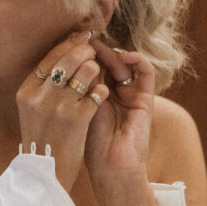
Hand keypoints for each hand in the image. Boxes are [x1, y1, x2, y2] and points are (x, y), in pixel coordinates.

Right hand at [16, 31, 108, 190]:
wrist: (46, 173)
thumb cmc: (44, 138)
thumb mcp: (32, 109)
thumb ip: (43, 84)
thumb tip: (64, 51)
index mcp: (26, 91)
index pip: (50, 56)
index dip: (69, 43)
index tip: (82, 35)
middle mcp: (39, 97)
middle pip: (68, 58)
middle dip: (85, 51)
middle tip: (94, 50)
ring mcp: (58, 108)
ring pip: (85, 71)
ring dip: (95, 70)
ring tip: (96, 75)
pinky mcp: (76, 120)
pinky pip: (96, 92)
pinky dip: (101, 90)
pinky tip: (100, 94)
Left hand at [84, 37, 156, 205]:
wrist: (110, 168)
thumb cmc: (89, 146)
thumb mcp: (76, 112)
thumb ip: (74, 90)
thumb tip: (60, 66)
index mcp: (99, 96)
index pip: (92, 66)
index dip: (82, 54)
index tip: (70, 42)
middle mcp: (117, 93)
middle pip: (108, 61)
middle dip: (95, 49)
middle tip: (84, 37)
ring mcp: (132, 95)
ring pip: (124, 63)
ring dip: (112, 51)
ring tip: (98, 45)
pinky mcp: (146, 99)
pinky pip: (146, 72)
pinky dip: (136, 59)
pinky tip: (121, 54)